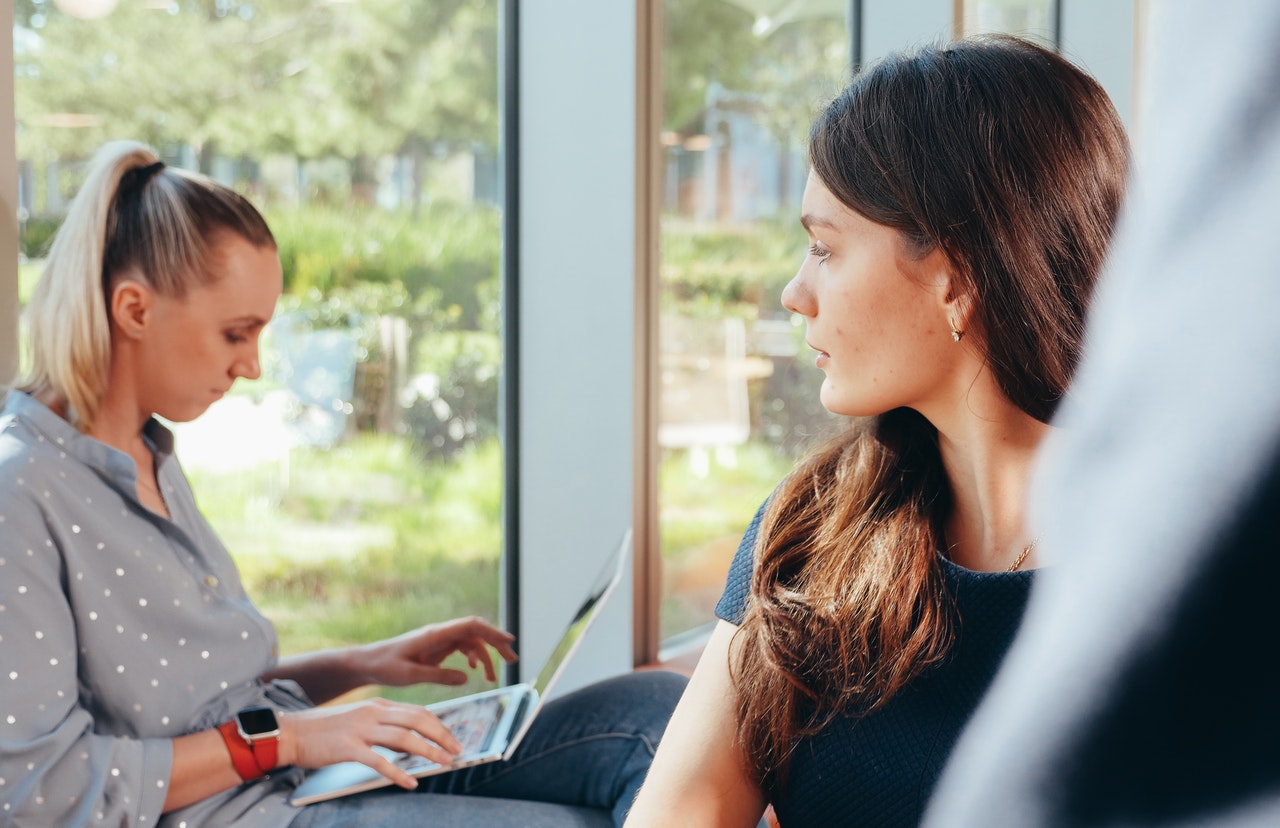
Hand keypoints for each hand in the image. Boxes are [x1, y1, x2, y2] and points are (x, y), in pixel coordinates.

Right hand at [278, 698, 463, 789]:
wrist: (292, 732)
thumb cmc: (327, 729)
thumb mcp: (361, 720)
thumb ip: (385, 727)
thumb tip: (410, 743)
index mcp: (379, 705)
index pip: (418, 711)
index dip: (440, 725)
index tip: (453, 738)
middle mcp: (373, 713)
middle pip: (417, 720)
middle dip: (442, 736)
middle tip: (457, 751)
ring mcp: (361, 729)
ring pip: (404, 738)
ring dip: (428, 752)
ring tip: (443, 763)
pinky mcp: (348, 747)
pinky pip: (379, 761)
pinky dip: (398, 772)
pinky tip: (410, 783)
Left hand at [356, 615, 518, 687]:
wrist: (367, 663)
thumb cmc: (385, 666)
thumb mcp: (410, 676)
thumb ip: (439, 675)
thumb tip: (467, 677)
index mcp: (435, 635)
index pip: (471, 626)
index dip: (492, 631)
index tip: (509, 641)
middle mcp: (440, 634)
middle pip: (476, 632)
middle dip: (496, 643)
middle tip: (512, 659)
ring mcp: (439, 641)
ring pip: (471, 642)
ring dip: (485, 656)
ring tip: (492, 677)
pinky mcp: (436, 649)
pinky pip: (461, 649)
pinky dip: (472, 659)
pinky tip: (473, 672)